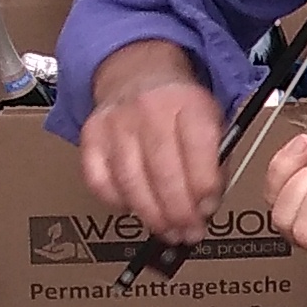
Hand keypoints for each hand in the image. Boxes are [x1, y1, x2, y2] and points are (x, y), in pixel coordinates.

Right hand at [78, 41, 221, 245]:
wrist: (138, 73)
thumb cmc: (180, 108)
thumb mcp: (211, 120)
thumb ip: (215, 161)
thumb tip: (206, 207)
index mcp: (188, 102)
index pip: (198, 148)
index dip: (204, 187)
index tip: (208, 210)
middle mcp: (149, 110)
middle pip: (163, 172)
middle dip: (178, 212)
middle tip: (188, 233)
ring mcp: (116, 123)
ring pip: (131, 182)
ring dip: (151, 216)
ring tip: (167, 231)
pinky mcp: (91, 137)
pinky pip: (100, 181)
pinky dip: (117, 202)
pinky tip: (134, 208)